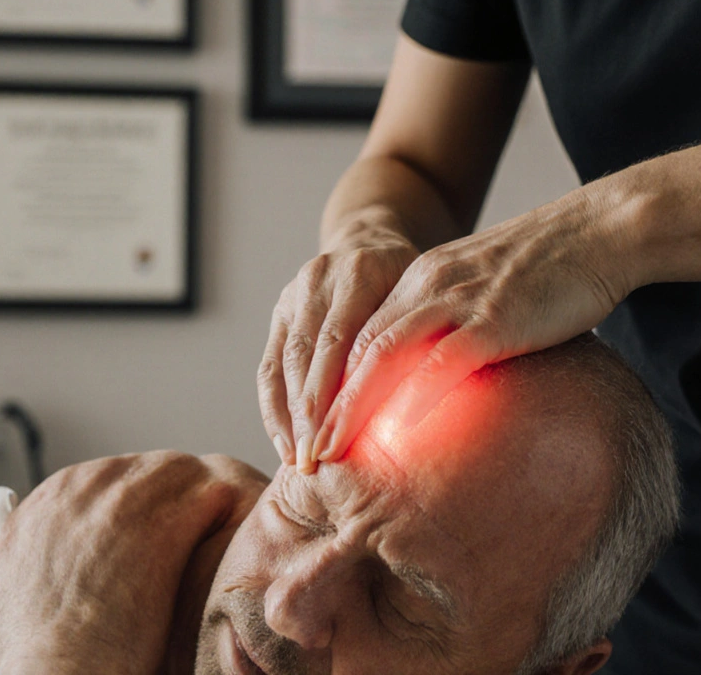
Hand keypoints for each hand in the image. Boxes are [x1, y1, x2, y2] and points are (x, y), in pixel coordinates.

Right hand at [0, 451, 267, 674]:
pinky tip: (240, 525)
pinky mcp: (158, 524)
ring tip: (231, 519)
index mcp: (45, 501)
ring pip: (181, 475)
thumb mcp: (2, 588)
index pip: (110, 477)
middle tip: (204, 521)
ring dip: (206, 496)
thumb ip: (13, 547)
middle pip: (145, 469)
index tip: (160, 527)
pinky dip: (228, 508)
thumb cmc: (32, 651)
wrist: (54, 674)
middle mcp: (77, 489)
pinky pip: (208, 495)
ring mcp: (118, 501)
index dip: (141, 503)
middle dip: (175, 494)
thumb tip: (9, 523)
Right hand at [258, 228, 418, 470]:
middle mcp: (318, 280)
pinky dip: (273, 408)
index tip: (340, 440)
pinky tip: (285, 443)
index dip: (335, 394)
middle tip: (315, 463)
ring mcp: (292, 296)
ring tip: (298, 462)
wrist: (371, 239)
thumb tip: (432, 391)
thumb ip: (423, 333)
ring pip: (281, 364)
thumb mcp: (426, 295)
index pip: (340, 340)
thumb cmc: (413, 281)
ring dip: (287, 417)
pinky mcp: (278, 313)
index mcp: (358, 272)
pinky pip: (268, 366)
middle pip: (306, 356)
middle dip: (307, 415)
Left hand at [309, 187, 638, 467]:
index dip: (329, 385)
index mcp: (420, 279)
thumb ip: (456, 327)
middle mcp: (427, 285)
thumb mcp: (485, 292)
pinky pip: (441, 362)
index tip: (312, 427)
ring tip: (328, 451)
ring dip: (350, 408)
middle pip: (356, 350)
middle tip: (303, 452)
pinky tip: (393, 432)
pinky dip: (411, 397)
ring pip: (382, 356)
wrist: (599, 231)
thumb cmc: (552, 269)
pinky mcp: (494, 319)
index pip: (357, 337)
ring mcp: (457, 300)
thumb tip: (440, 379)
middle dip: (323, 404)